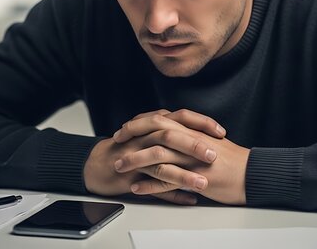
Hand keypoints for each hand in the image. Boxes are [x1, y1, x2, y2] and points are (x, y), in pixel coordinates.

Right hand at [83, 110, 225, 203]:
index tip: (221, 132)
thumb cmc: (126, 150)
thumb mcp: (150, 134)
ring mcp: (136, 157)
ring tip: (203, 183)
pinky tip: (188, 200)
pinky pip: (152, 187)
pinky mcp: (130, 177)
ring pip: (161, 163)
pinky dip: (172, 195)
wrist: (95, 164)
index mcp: (153, 125)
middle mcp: (145, 137)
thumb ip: (171, 130)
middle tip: (214, 155)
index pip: (181, 117)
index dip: (201, 123)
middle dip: (194, 145)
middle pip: (171, 136)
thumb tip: (199, 133)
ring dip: (184, 174)